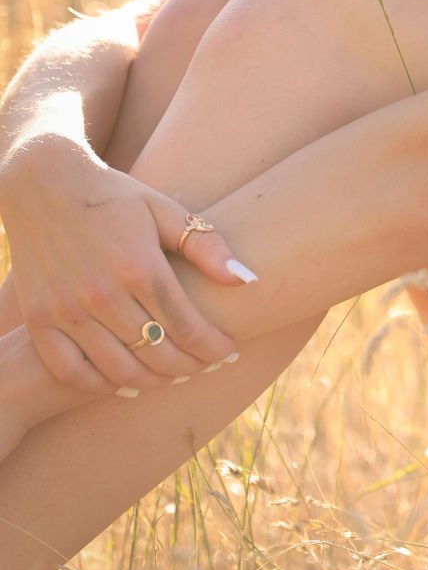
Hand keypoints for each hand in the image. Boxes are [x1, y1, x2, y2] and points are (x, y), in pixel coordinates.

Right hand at [0, 135, 253, 391]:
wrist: (44, 185)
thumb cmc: (114, 198)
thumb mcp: (163, 209)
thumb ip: (205, 246)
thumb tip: (246, 280)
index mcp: (139, 265)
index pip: (187, 326)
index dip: (213, 347)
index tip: (230, 354)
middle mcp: (102, 293)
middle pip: (157, 353)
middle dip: (190, 367)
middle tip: (205, 366)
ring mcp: (66, 309)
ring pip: (120, 369)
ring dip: (153, 380)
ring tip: (173, 374)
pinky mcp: (39, 319)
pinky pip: (72, 371)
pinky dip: (102, 385)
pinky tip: (126, 379)